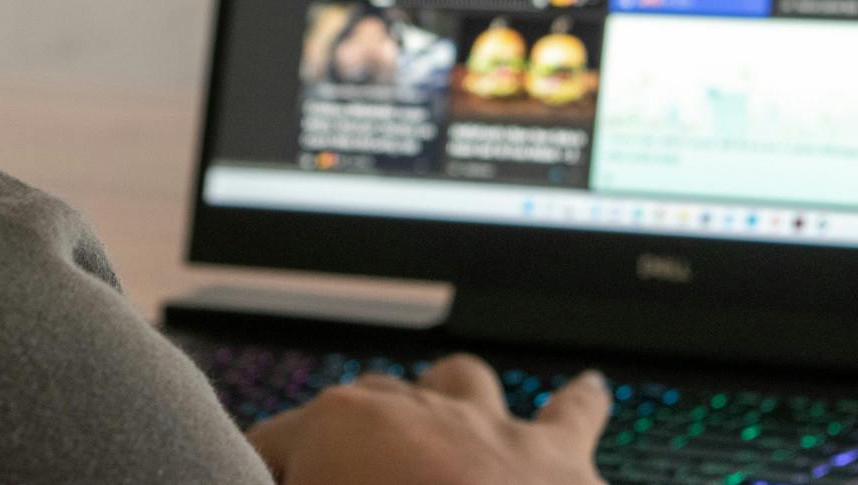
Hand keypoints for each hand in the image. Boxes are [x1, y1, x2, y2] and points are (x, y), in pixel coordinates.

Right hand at [246, 353, 608, 483]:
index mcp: (336, 429)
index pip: (269, 447)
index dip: (266, 480)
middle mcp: (411, 410)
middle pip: (353, 412)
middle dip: (336, 449)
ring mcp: (483, 426)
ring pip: (453, 382)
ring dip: (435, 403)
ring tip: (423, 439)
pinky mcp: (554, 453)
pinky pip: (570, 412)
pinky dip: (577, 401)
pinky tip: (590, 388)